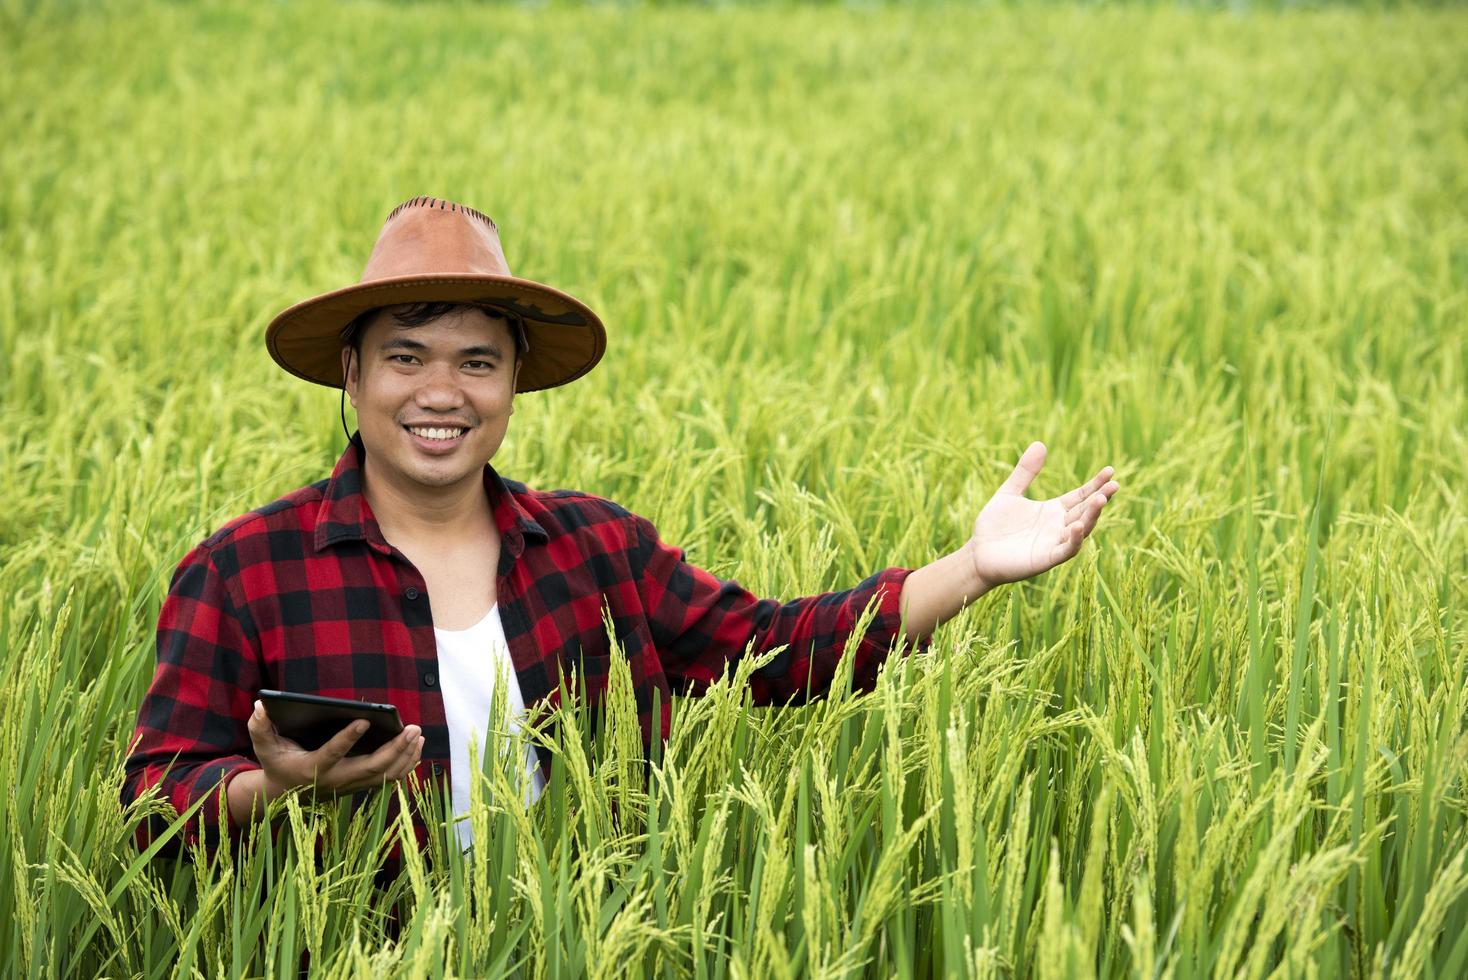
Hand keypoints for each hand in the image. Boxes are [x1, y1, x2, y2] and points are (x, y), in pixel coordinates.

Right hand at [246, 699, 423, 798]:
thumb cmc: (276, 764)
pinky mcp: (360, 787)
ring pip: (385, 776)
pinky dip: (406, 766)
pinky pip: (388, 780)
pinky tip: (417, 749)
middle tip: (413, 728)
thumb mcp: (264, 746)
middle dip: (395, 749)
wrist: (284, 796)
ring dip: (406, 757)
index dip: (348, 738)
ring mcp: (351, 786)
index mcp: (313, 768)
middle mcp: (336, 780)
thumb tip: (261, 705)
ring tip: (418, 735)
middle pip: (372, 767)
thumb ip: (259, 727)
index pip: (333, 753)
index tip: (364, 719)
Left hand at [966, 442, 1117, 589]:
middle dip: (1100, 498)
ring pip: (1081, 529)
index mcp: (1053, 510)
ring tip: (1101, 499)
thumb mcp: (1009, 493)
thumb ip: (1024, 472)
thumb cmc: (994, 526)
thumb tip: (1040, 443)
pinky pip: (1066, 549)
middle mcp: (1058, 526)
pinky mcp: (1046, 558)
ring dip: (1092, 516)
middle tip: (1114, 484)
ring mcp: (1054, 542)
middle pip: (1085, 510)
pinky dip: (1074, 539)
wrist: (978, 554)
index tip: (1110, 470)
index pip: (1080, 495)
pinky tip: (1078, 525)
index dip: (1096, 484)